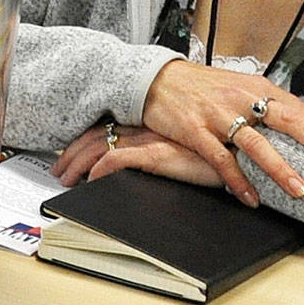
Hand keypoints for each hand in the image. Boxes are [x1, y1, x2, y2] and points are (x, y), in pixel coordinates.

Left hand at [53, 123, 221, 188]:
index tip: (69, 154)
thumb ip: (165, 149)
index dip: (83, 141)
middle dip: (71, 154)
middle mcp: (146, 128)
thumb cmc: (219, 152)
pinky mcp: (157, 154)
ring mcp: (150, 140)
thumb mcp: (185, 147)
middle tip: (59, 171)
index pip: (106, 127)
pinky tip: (91, 181)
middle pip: (96, 136)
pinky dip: (99, 171)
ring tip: (67, 179)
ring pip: (100, 147)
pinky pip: (117, 160)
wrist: (244, 153)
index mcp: (150, 123)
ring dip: (78, 164)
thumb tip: (145, 163)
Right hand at [139, 59, 303, 205]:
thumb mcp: (240, 88)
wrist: (155, 79)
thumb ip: (269, 106)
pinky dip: (237, 180)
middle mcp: (243, 99)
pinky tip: (250, 197)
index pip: (302, 109)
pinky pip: (221, 159)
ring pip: (257, 144)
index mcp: (258, 88)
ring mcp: (219, 115)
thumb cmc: (201, 87)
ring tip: (300, 190)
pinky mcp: (196, 130)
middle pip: (289, 121)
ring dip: (281, 169)